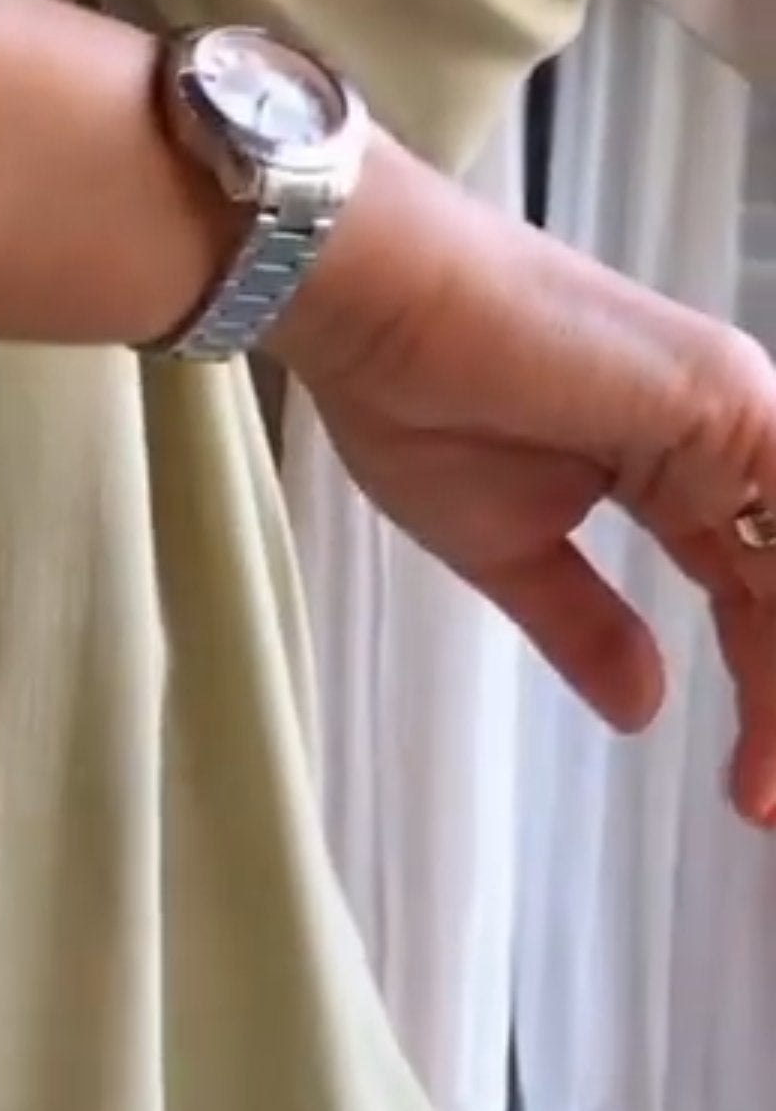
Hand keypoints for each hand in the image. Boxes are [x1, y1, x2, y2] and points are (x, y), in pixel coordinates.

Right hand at [284, 142, 775, 823]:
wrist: (374, 302)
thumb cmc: (415, 396)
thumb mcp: (508, 547)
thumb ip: (586, 625)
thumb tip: (642, 707)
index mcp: (691, 463)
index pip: (759, 597)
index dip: (769, 701)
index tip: (752, 800)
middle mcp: (736, 432)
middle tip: (767, 808)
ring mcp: (739, 409)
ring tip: (767, 784)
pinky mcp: (726, 400)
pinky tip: (771, 693)